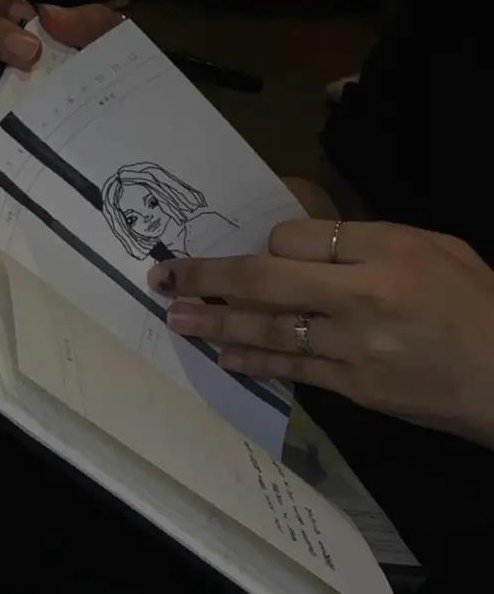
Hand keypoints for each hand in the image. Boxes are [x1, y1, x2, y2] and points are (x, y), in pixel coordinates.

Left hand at [147, 221, 493, 448]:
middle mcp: (361, 299)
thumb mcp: (429, 246)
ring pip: (269, 331)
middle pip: (266, 281)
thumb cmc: (473, 299)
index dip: (267, 241)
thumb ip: (363, 241)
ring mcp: (354, 349)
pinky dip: (254, 361)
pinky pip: (293, 370)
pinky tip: (222, 356)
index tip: (260, 249)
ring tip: (175, 316)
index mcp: (384, 254)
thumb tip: (297, 243)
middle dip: (208, 276)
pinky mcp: (354, 388)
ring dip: (216, 323)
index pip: (297, 237)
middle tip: (164, 276)